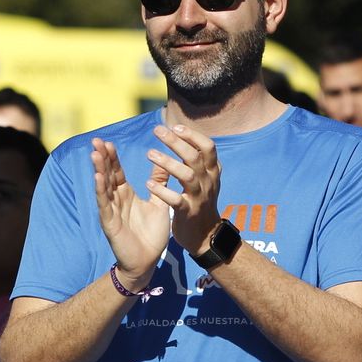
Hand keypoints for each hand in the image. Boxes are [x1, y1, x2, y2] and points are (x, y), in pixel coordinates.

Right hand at [91, 138, 171, 282]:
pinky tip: (99, 178)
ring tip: (95, 154)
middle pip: (107, 176)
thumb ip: (160, 183)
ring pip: (103, 187)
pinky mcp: (110, 223)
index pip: (117, 172)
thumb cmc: (151, 235)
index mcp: (126, 196)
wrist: (147, 262)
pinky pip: (104, 205)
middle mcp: (116, 201)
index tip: (108, 141)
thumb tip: (165, 162)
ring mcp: (111, 211)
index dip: (112, 158)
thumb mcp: (158, 204)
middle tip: (96, 140)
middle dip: (102, 159)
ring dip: (99, 170)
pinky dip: (101, 191)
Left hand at [144, 124, 223, 254]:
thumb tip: (184, 133)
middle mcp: (208, 181)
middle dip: (176, 142)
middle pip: (195, 157)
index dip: (192, 135)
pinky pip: (177, 200)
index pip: (208, 146)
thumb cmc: (200, 201)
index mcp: (212, 171)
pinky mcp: (189, 213)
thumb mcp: (204, 178)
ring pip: (187, 175)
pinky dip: (163, 192)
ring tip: (150, 153)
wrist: (206, 235)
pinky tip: (148, 184)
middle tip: (157, 131)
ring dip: (168, 163)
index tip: (175, 126)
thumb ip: (196, 159)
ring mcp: (200, 197)